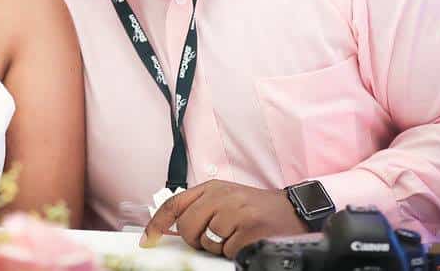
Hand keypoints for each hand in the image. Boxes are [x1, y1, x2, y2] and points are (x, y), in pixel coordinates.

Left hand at [141, 180, 307, 258]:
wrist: (292, 211)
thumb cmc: (256, 209)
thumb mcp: (225, 199)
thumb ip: (200, 208)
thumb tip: (171, 228)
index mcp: (213, 188)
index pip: (175, 204)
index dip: (157, 223)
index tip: (147, 240)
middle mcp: (223, 196)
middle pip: (187, 227)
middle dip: (196, 240)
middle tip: (214, 237)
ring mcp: (236, 212)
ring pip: (207, 242)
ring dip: (218, 247)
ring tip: (235, 236)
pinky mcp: (250, 229)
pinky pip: (227, 251)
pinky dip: (234, 252)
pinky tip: (245, 241)